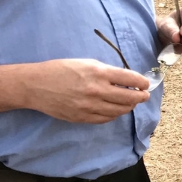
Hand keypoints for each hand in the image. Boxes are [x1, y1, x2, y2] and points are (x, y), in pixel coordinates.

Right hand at [24, 59, 150, 123]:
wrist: (36, 85)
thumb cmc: (61, 70)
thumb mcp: (87, 63)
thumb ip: (107, 72)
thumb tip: (126, 79)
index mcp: (99, 73)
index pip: (130, 79)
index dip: (142, 82)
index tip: (146, 84)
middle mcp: (96, 90)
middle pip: (129, 98)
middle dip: (141, 97)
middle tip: (144, 95)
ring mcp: (89, 106)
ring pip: (119, 110)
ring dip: (129, 106)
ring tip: (131, 102)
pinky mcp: (82, 117)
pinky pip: (106, 119)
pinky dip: (114, 114)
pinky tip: (115, 109)